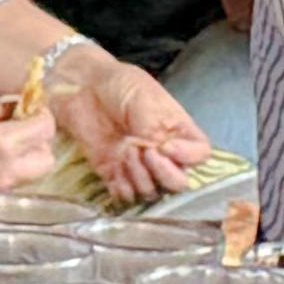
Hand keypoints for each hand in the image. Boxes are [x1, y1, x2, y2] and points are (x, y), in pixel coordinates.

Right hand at [0, 92, 60, 192]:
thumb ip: (4, 108)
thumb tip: (24, 106)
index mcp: (0, 144)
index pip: (45, 129)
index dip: (42, 114)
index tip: (31, 107)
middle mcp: (4, 171)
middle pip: (47, 158)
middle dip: (39, 139)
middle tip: (22, 124)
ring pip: (34, 171)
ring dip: (28, 153)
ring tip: (7, 138)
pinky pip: (15, 178)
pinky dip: (14, 164)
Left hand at [61, 57, 210, 202]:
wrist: (82, 88)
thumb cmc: (119, 85)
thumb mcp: (143, 97)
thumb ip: (155, 126)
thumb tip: (161, 149)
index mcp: (177, 132)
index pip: (200, 155)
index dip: (188, 157)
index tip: (164, 145)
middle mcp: (163, 154)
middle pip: (179, 183)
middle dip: (163, 172)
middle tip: (143, 150)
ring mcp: (138, 168)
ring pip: (152, 193)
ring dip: (140, 177)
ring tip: (124, 151)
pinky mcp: (114, 176)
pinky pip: (126, 198)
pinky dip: (122, 190)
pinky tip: (114, 171)